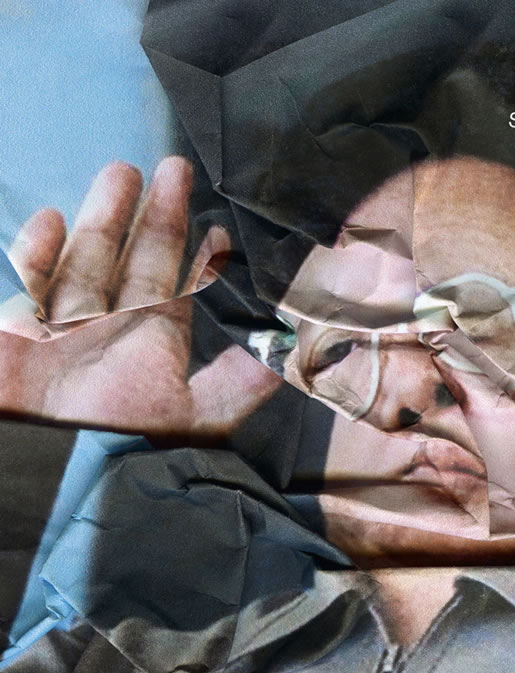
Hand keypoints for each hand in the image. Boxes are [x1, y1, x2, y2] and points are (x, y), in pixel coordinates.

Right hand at [0, 158, 280, 433]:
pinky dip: (36, 252)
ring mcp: (62, 330)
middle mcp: (111, 336)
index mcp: (152, 351)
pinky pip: (27, 281)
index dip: (197, 263)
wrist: (42, 465)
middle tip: (175, 168)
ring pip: (87, 261)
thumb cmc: (121, 437)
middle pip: (136, 265)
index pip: (179, 295)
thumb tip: (289, 352)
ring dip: (104, 217)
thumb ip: (240, 383)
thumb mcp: (194, 415)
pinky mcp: (15, 331)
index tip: (218, 229)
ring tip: (123, 170)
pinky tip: (51, 217)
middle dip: (156, 218)